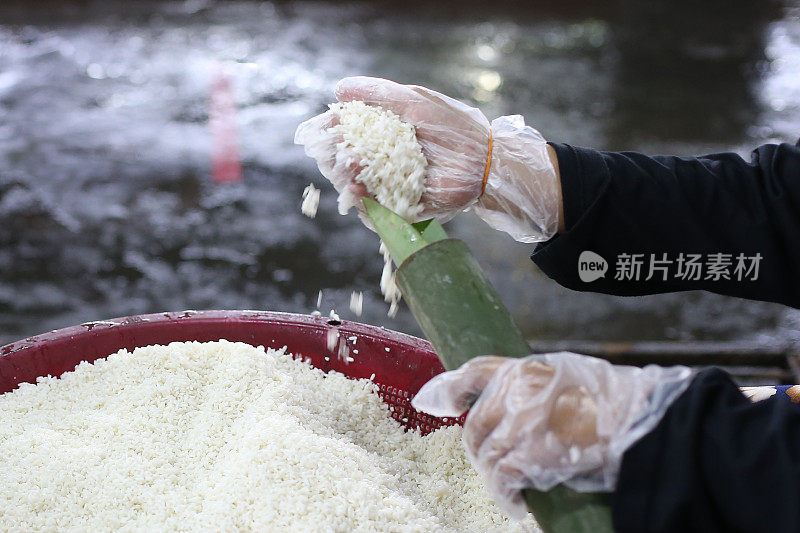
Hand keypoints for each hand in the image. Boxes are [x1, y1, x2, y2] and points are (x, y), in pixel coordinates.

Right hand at [295, 77, 562, 241]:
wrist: (482, 160)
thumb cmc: (451, 126)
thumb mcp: (412, 101)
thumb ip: (377, 93)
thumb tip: (338, 89)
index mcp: (383, 134)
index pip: (346, 133)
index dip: (330, 130)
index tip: (319, 127)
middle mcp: (383, 160)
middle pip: (344, 161)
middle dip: (334, 156)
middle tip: (336, 149)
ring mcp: (390, 185)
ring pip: (353, 186)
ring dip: (344, 177)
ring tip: (353, 165)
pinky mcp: (399, 207)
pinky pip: (373, 211)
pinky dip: (361, 203)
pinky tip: (359, 190)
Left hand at [412, 352, 691, 517]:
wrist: (638, 423)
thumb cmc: (613, 402)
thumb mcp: (570, 378)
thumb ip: (537, 388)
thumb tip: (515, 410)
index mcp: (524, 368)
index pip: (475, 371)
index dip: (451, 387)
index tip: (439, 402)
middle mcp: (514, 392)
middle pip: (475, 426)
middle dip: (480, 450)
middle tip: (496, 466)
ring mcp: (518, 422)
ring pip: (486, 455)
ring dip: (496, 477)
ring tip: (511, 491)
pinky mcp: (526, 453)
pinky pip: (502, 478)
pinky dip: (506, 494)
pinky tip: (517, 502)